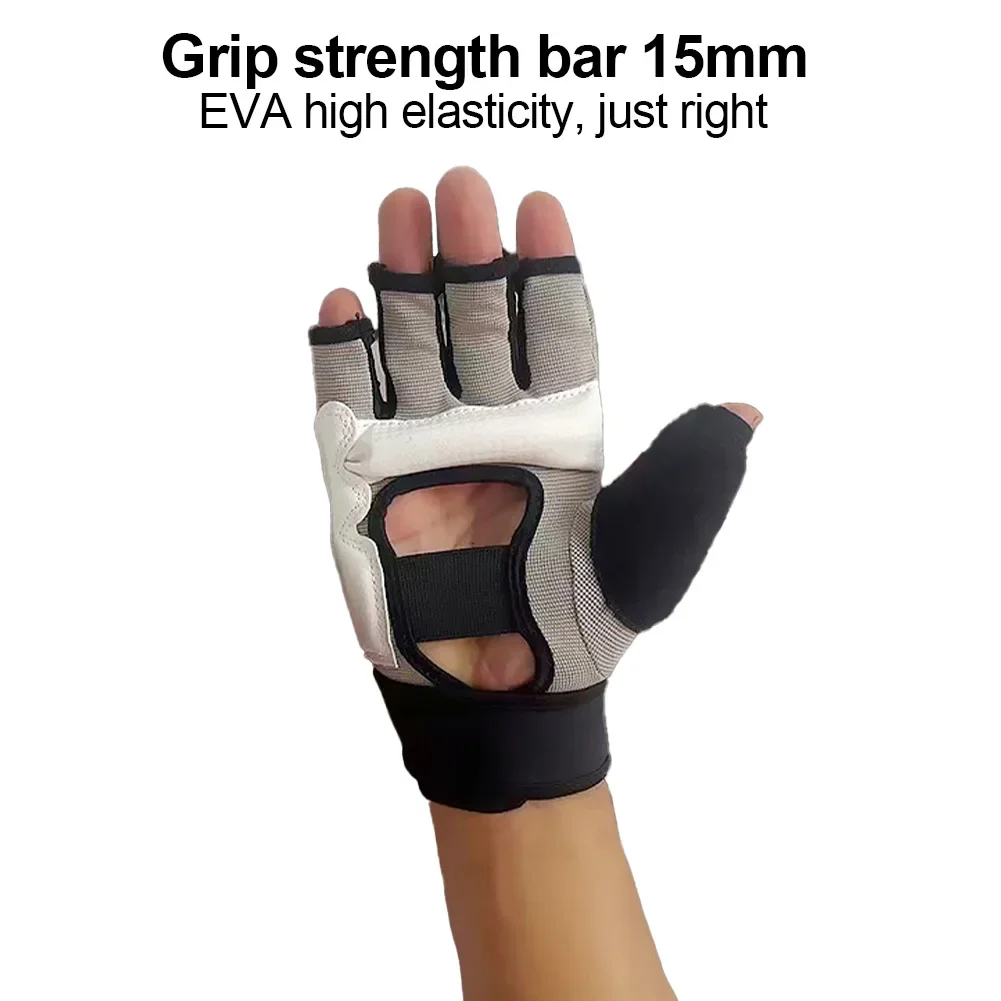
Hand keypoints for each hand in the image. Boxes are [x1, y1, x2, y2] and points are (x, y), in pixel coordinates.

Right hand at [316, 167, 760, 692]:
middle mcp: (492, 424)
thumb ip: (690, 479)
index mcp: (562, 431)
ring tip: (401, 214)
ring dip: (405, 280)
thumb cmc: (578, 626)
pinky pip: (348, 401)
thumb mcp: (649, 555)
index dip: (548, 270)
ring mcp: (424, 444)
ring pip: (413, 343)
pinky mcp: (366, 475)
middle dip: (469, 253)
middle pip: (477, 320)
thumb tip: (747, 409)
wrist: (496, 694)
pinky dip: (342, 356)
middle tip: (461, 186)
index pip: (556, 331)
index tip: (540, 208)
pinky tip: (346, 303)